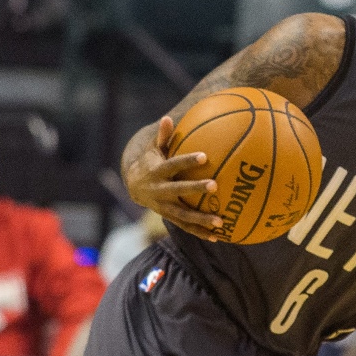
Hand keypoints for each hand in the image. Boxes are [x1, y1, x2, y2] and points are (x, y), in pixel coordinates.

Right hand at [124, 117, 221, 239]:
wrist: (134, 187)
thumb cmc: (151, 162)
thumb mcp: (154, 149)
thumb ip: (163, 137)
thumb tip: (168, 118)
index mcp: (158, 172)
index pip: (173, 165)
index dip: (187, 160)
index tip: (204, 156)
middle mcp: (160, 191)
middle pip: (179, 190)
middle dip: (196, 188)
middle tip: (215, 185)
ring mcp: (164, 207)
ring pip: (183, 215)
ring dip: (202, 219)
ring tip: (221, 222)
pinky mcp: (169, 217)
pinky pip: (186, 227)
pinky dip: (201, 232)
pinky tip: (219, 237)